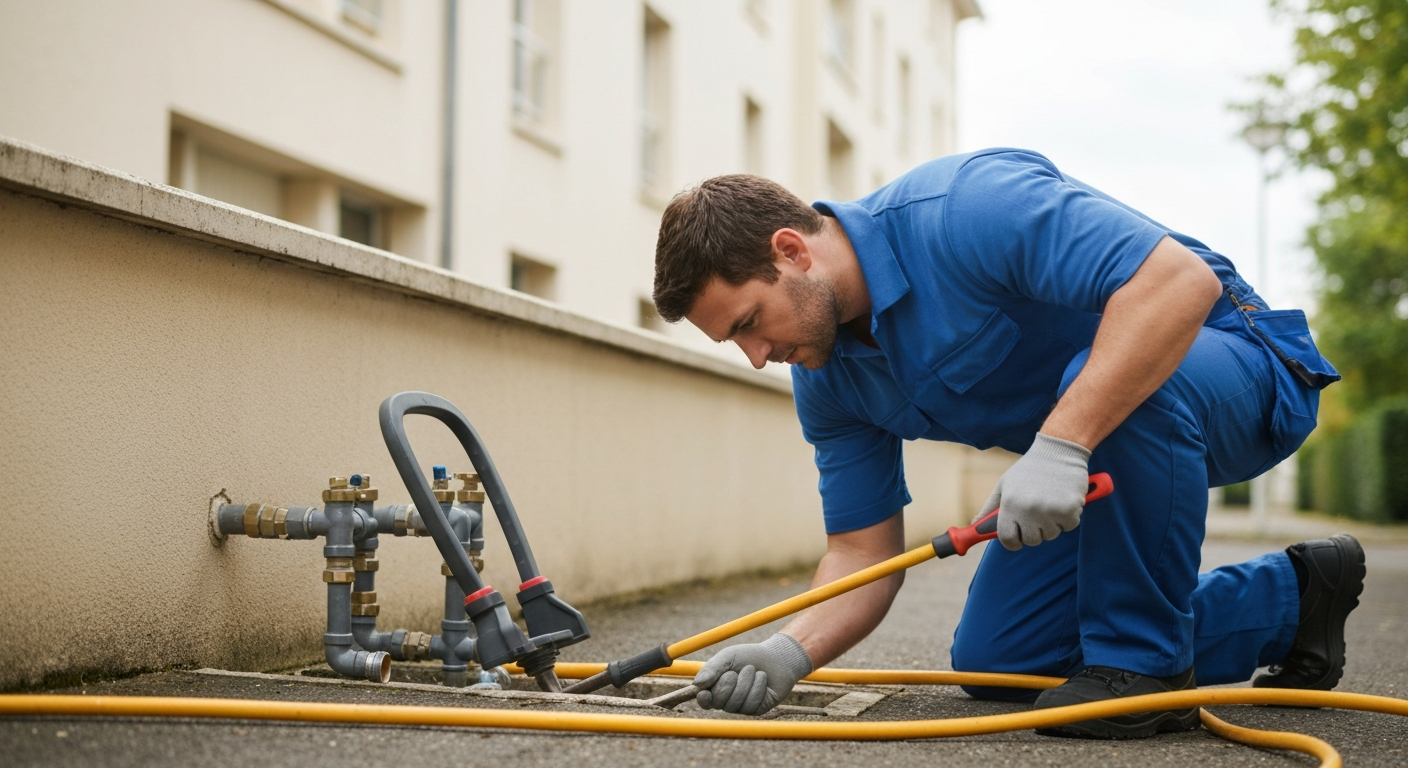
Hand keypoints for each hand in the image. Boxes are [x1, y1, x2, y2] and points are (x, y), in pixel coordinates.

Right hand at [692, 633, 812, 715]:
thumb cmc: (749, 656)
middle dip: (728, 684)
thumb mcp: (728, 657)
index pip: (704, 701)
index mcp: (716, 688)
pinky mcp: (756, 709)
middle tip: (737, 671)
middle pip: (719, 702)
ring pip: (736, 704)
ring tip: (753, 671)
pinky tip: (762, 678)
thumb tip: (696, 685)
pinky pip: (752, 704)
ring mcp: (742, 707)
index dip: (703, 699)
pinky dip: (758, 687)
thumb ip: (712, 668)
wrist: (776, 658)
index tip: (704, 692)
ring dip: (746, 683)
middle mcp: (727, 700)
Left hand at [984, 433, 1091, 550]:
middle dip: (1034, 531)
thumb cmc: (1029, 469)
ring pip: (1051, 535)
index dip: (1012, 542)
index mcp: (1010, 504)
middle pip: (1031, 540)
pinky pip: (1069, 526)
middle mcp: (1029, 510)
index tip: (1017, 539)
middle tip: (1036, 513)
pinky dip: (1068, 517)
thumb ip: (990, 507)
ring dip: (1051, 524)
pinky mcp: (1070, 510)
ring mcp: (1050, 511)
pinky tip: (1063, 500)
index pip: (1007, 539)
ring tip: (1050, 502)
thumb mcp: (1004, 485)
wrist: (1058, 451)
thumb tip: (976, 523)